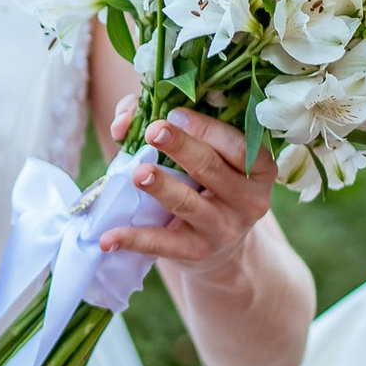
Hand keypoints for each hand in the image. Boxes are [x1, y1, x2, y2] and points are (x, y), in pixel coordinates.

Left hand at [99, 103, 275, 280]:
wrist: (221, 248)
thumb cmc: (205, 182)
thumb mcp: (202, 154)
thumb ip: (168, 126)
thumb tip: (123, 122)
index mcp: (258, 169)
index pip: (238, 146)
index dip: (207, 128)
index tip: (175, 113)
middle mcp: (248, 199)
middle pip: (211, 168)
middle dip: (181, 147)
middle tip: (154, 131)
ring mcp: (223, 228)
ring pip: (189, 203)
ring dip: (162, 187)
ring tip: (139, 173)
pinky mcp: (197, 252)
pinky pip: (163, 244)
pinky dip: (133, 239)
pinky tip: (108, 239)